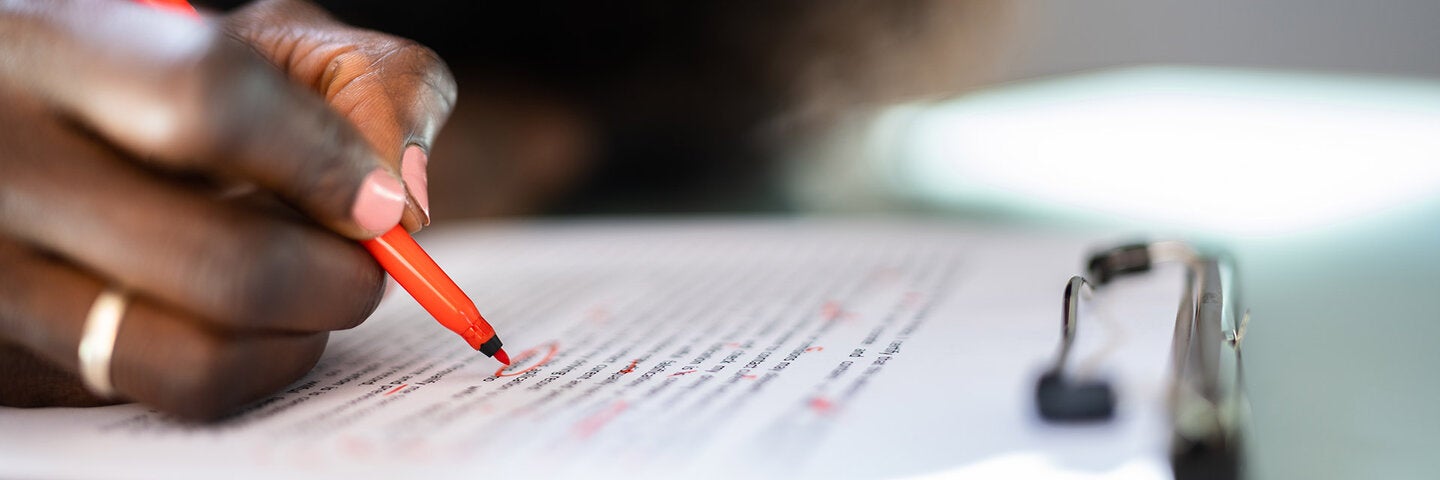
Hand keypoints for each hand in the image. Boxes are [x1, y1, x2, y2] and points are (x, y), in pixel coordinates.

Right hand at [0, 0, 455, 419]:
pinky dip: (251, 367)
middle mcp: (5, 168)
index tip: (379, 197)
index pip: (207, 106)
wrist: (50, 130)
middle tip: (363, 261)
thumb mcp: (274, 40)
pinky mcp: (20, 367)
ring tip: (303, 287)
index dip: (327, 161)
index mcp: (51, 45)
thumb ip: (372, 83)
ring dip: (300, 336)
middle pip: (226, 265)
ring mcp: (1, 280)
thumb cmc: (186, 79)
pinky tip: (242, 316)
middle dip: (341, 276)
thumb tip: (405, 202)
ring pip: (204, 359)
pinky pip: (180, 395)